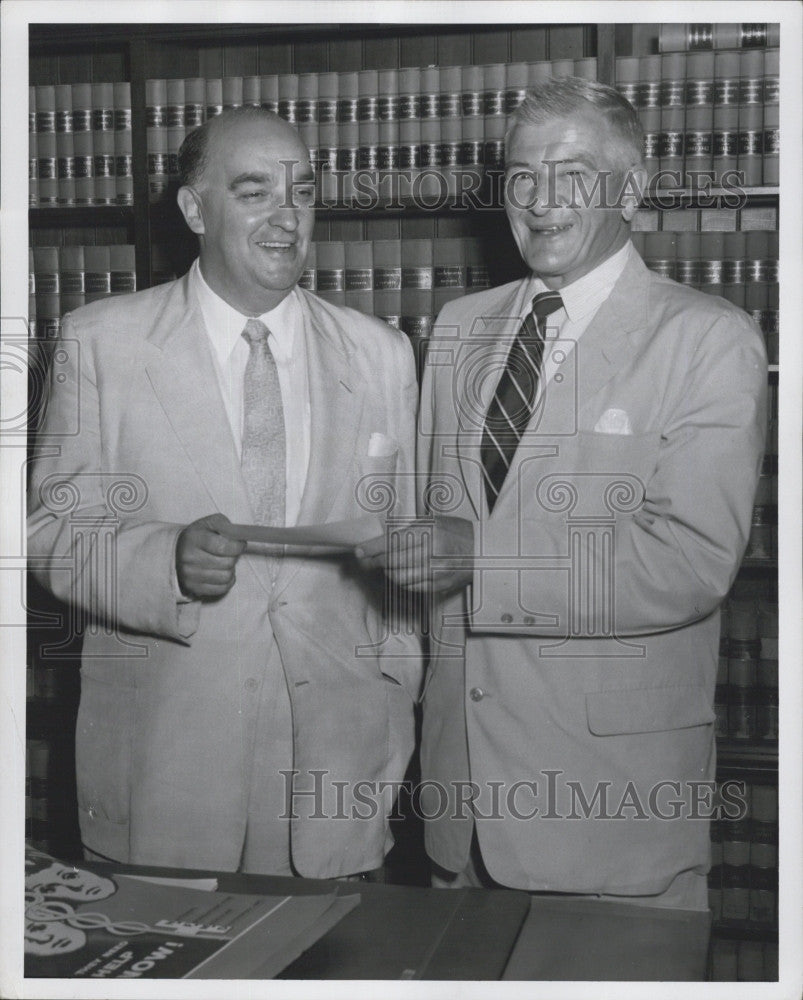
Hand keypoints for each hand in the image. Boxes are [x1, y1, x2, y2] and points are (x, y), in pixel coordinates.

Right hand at [175, 513, 245, 599]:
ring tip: (224, 562)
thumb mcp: (209, 523)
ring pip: (226, 577)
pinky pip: (223, 588)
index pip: (224, 547)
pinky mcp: (194, 588)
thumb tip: (239, 536)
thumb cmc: (199, 536)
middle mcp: (189, 558)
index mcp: (194, 538)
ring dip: (230, 569)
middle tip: (230, 552)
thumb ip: (225, 525)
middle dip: (234, 557)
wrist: (177, 552)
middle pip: (228, 562)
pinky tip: (221, 572)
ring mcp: (190, 575)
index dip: (238, 546)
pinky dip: (227, 581)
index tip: (240, 544)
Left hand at [355, 516, 473, 593]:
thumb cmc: (458, 532)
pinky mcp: (439, 584)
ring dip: (388, 572)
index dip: (372, 548)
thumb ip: (410, 529)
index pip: (392, 541)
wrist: (484, 551)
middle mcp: (432, 552)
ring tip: (386, 566)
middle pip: (392, 560)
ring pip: (399, 576)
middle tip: (367, 559)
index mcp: (429, 532)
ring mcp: (436, 571)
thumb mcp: (435, 521)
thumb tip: (384, 538)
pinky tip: (401, 574)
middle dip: (375, 561)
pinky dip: (401, 581)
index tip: (359, 551)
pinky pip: (411, 587)